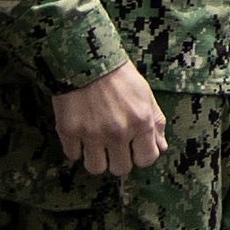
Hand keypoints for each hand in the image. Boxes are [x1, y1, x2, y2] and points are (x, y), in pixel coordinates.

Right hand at [51, 59, 167, 178]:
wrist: (85, 59)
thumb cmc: (120, 76)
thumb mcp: (146, 96)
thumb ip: (156, 124)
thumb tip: (161, 148)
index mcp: (141, 123)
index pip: (147, 159)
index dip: (141, 156)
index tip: (134, 148)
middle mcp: (118, 132)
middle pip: (121, 169)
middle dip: (119, 160)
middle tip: (114, 147)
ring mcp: (92, 134)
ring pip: (96, 168)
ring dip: (96, 159)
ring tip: (95, 145)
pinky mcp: (68, 131)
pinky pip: (72, 155)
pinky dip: (76, 148)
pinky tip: (79, 135)